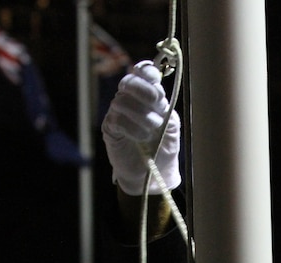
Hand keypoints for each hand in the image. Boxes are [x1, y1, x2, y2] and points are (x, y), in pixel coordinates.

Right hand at [102, 60, 181, 195]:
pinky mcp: (110, 128)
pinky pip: (117, 119)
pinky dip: (133, 128)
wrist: (153, 173)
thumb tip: (158, 90)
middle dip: (145, 91)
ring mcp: (117, 112)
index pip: (142, 72)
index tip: (155, 80)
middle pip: (129, 82)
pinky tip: (142, 137)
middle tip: (157, 104)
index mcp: (147, 95)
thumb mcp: (170, 124)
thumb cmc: (162, 147)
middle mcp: (130, 100)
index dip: (147, 71)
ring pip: (122, 101)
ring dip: (142, 114)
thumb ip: (164, 106)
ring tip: (153, 129)